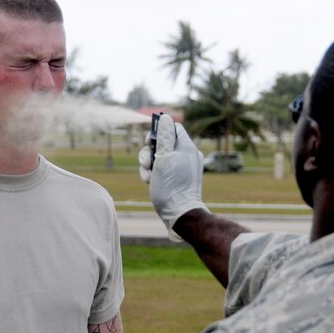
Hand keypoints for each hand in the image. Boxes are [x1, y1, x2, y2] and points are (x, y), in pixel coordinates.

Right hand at [138, 114, 207, 241]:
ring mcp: (183, 168)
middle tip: (147, 162)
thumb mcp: (164, 158)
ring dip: (148, 165)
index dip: (159, 131)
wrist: (180, 214)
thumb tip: (166, 117)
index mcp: (187, 147)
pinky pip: (163, 170)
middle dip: (149, 151)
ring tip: (148, 176)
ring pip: (159, 157)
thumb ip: (164, 137)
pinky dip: (154, 174)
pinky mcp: (177, 179)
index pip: (173, 128)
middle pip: (163, 143)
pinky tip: (150, 183)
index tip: (149, 141)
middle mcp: (187, 155)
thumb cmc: (171, 187)